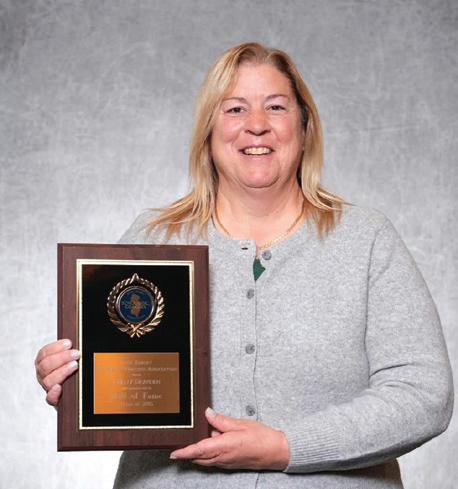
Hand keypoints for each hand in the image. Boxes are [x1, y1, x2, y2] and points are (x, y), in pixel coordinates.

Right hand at [35, 339, 79, 405]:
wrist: (79, 391)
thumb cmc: (75, 371)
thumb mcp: (70, 357)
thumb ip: (69, 350)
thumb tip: (74, 342)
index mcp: (44, 363)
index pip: (43, 354)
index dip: (55, 347)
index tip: (68, 343)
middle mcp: (44, 376)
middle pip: (45, 366)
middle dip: (61, 358)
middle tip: (76, 354)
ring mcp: (49, 388)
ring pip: (48, 380)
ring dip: (62, 371)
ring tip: (75, 365)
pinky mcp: (55, 400)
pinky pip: (50, 398)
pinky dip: (53, 393)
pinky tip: (59, 387)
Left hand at [170, 407, 289, 469]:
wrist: (276, 451)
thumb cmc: (261, 437)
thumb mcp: (240, 424)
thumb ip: (221, 420)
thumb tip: (207, 414)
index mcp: (223, 446)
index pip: (198, 450)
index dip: (185, 452)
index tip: (173, 453)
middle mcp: (223, 458)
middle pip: (199, 458)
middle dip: (188, 453)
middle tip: (179, 444)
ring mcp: (227, 462)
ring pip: (206, 460)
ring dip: (199, 452)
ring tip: (198, 438)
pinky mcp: (231, 463)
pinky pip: (214, 460)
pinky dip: (209, 453)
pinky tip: (214, 441)